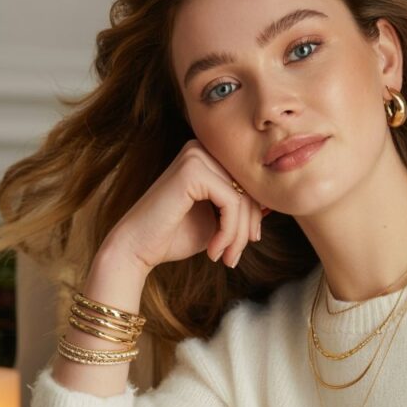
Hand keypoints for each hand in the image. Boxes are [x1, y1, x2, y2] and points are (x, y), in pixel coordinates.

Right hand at [102, 138, 268, 272]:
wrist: (136, 249)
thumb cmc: (173, 236)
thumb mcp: (216, 221)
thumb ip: (239, 209)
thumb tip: (270, 204)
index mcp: (205, 156)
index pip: (247, 184)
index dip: (253, 217)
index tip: (246, 244)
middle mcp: (200, 149)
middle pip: (248, 188)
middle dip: (247, 229)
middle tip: (233, 257)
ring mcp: (195, 155)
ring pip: (243, 198)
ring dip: (239, 235)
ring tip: (226, 257)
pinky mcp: (193, 170)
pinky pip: (231, 202)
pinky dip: (229, 232)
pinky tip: (214, 250)